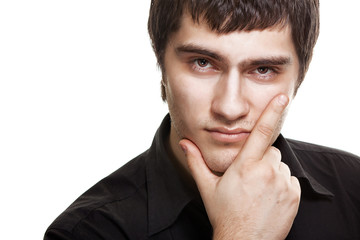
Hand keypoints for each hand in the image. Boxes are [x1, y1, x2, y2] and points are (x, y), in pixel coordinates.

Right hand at [179, 94, 299, 239]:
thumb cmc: (224, 214)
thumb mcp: (207, 187)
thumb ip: (196, 161)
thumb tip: (184, 142)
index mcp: (245, 166)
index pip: (261, 132)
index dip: (272, 111)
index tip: (283, 97)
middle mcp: (266, 172)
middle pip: (269, 150)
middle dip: (261, 158)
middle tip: (249, 177)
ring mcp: (282, 184)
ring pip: (280, 165)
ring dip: (271, 171)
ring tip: (258, 189)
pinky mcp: (293, 195)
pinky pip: (290, 180)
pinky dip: (281, 184)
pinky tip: (269, 197)